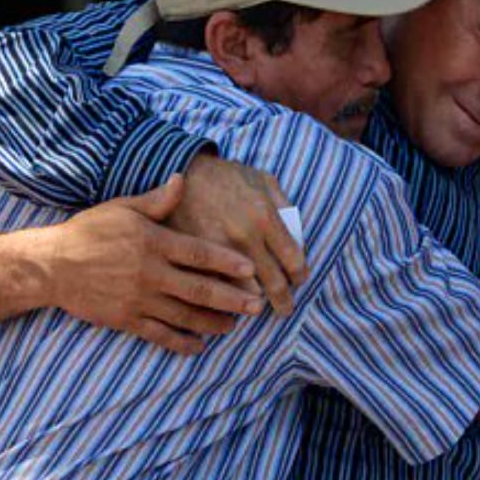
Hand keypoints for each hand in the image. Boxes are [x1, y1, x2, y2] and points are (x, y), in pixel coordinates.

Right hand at [38, 174, 263, 353]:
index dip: (227, 262)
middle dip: (232, 298)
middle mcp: (150, 273)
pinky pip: (159, 335)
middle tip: (257, 305)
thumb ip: (157, 201)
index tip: (251, 269)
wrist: (51, 265)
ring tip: (234, 325)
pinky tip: (199, 346)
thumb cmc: (89, 231)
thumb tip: (182, 179)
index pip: (199, 253)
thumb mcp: (122, 208)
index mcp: (153, 242)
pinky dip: (181, 342)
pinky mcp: (126, 320)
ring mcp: (138, 299)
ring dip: (213, 322)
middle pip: (199, 289)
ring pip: (184, 316)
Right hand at [170, 153, 306, 314]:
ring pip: (246, 293)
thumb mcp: (261, 178)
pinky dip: (225, 300)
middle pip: (274, 284)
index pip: (294, 261)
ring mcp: (219, 250)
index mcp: (265, 216)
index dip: (300, 277)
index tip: (298, 281)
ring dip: (254, 304)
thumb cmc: (224, 176)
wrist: (179, 170)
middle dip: (283, 301)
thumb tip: (298, 234)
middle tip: (285, 309)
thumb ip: (283, 204)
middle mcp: (245, 237)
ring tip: (257, 308)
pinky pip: (217, 290)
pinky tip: (229, 304)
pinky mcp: (195, 258)